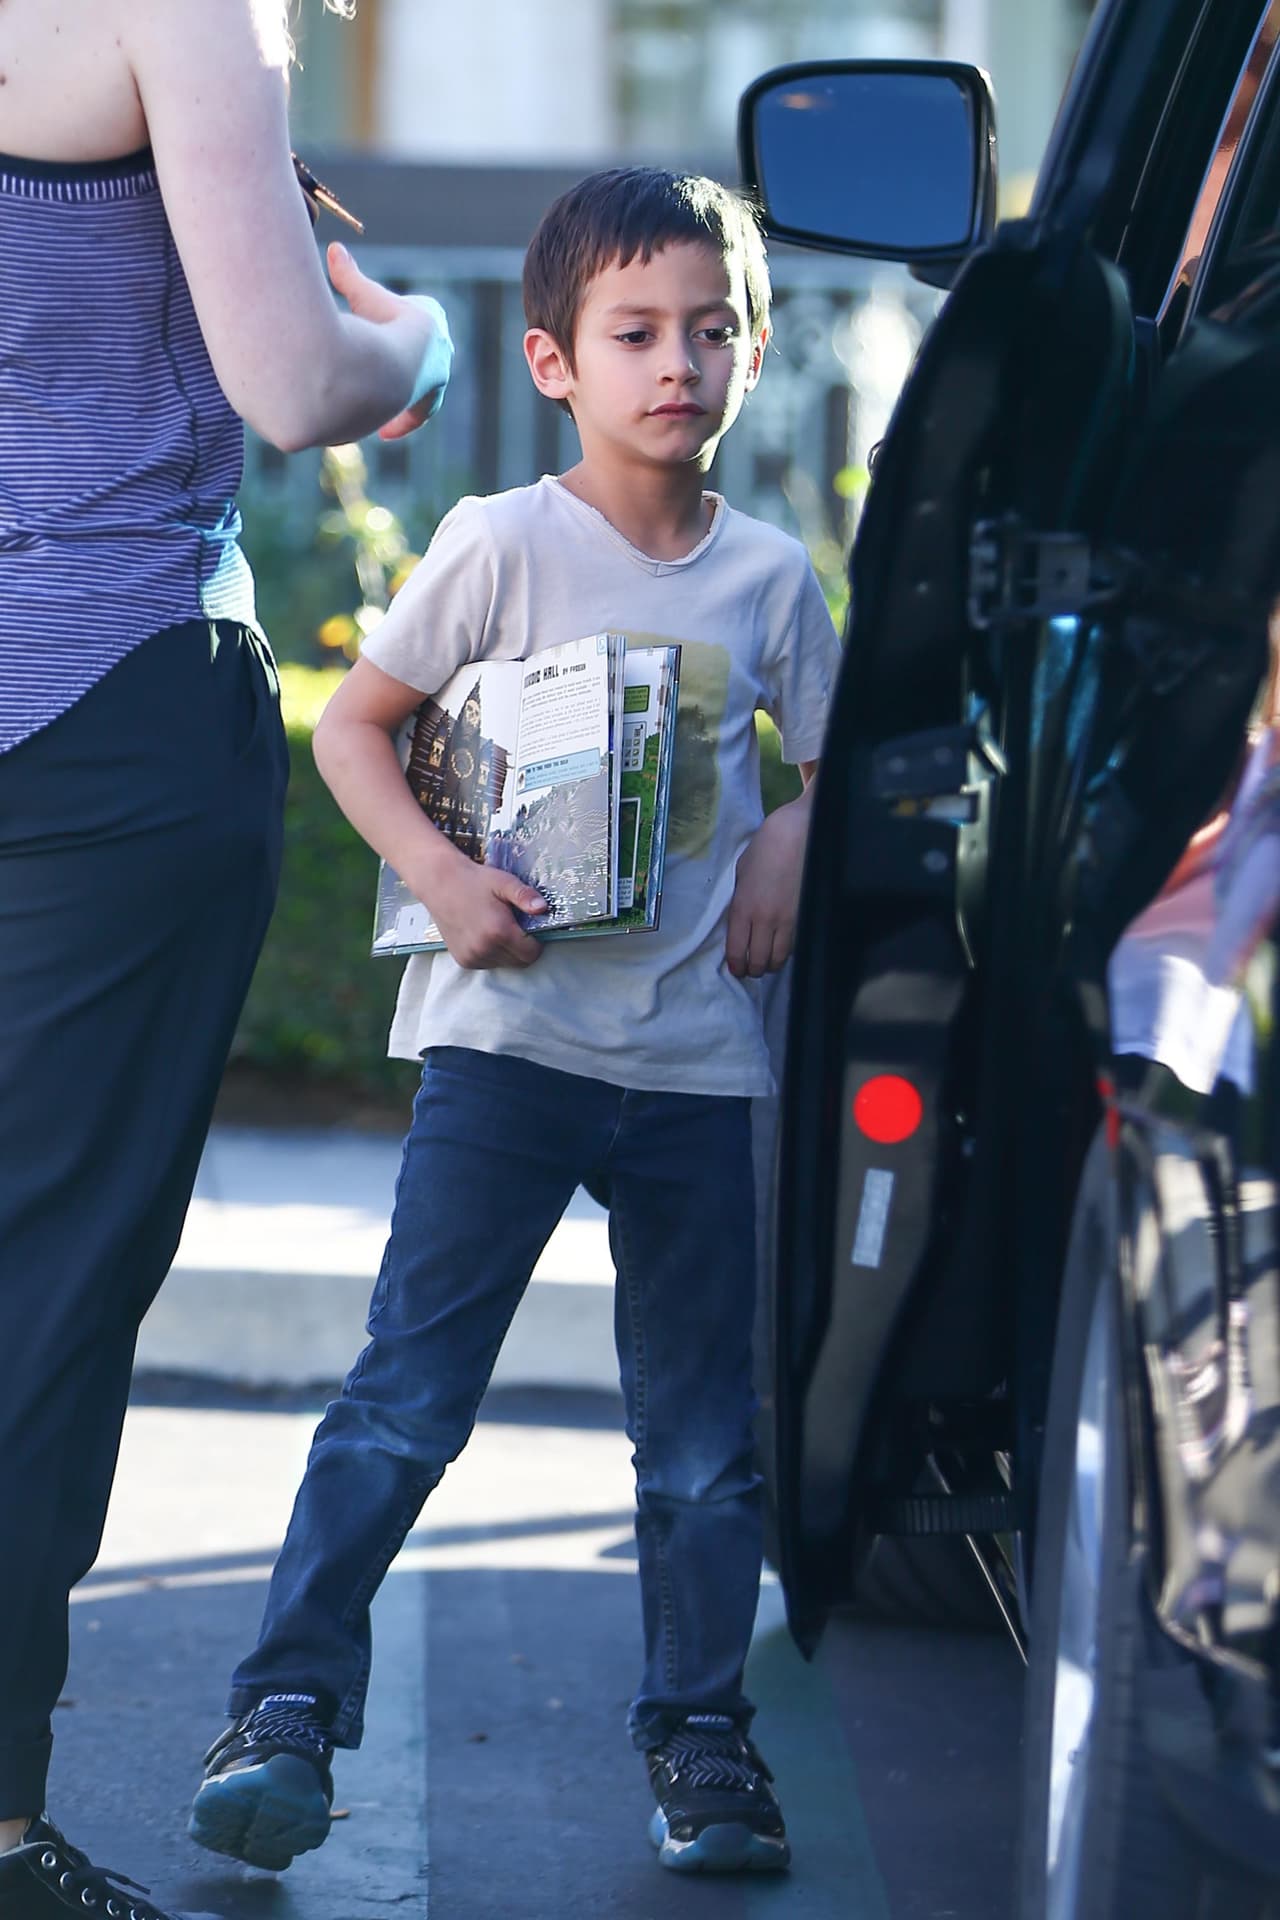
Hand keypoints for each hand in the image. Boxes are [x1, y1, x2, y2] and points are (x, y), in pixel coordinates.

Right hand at [327, 244, 452, 437]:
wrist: (396, 358)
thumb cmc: (378, 324)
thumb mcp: (362, 296)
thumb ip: (349, 276)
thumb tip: (334, 250)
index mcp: (430, 323)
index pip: (423, 330)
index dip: (409, 339)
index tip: (399, 351)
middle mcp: (441, 350)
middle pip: (428, 362)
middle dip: (413, 373)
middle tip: (401, 384)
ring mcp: (437, 375)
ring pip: (424, 392)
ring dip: (406, 401)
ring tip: (389, 419)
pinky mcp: (428, 398)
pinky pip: (417, 414)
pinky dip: (402, 422)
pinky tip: (387, 432)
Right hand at [422, 853, 547, 969]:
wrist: (439, 883)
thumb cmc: (474, 880)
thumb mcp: (504, 882)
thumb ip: (525, 896)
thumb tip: (543, 908)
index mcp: (499, 932)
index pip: (532, 953)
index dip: (536, 941)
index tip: (530, 927)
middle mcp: (485, 949)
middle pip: (520, 962)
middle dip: (523, 947)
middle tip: (515, 926)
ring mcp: (473, 957)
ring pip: (505, 964)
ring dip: (508, 952)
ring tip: (497, 928)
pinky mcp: (463, 960)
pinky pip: (488, 964)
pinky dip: (492, 954)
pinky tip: (485, 934)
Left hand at [725, 798, 809, 978]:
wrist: (798, 834)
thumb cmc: (766, 847)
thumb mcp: (742, 872)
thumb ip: (740, 899)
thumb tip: (741, 919)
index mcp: (742, 908)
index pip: (736, 951)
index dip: (736, 966)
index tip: (736, 970)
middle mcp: (762, 920)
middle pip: (757, 962)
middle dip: (753, 970)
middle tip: (751, 968)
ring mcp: (786, 921)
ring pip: (777, 959)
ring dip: (770, 964)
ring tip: (767, 961)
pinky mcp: (804, 918)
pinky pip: (793, 947)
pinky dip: (785, 953)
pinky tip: (781, 948)